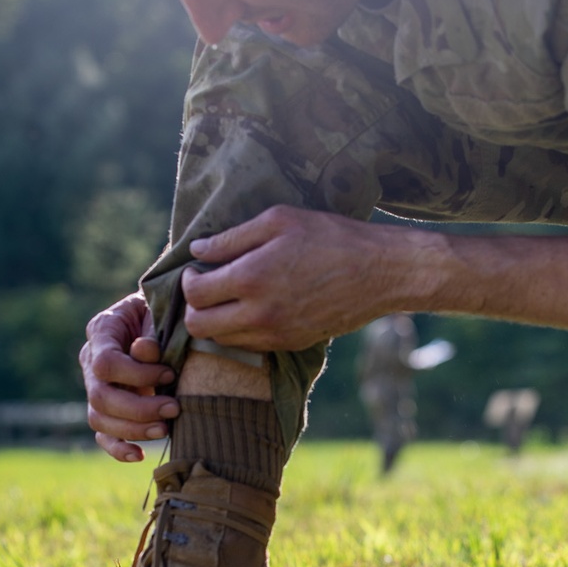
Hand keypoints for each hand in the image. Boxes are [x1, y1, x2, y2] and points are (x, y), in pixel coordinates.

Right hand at [79, 292, 178, 460]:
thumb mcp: (160, 310)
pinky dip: (118, 449)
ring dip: (134, 430)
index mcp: (102, 330)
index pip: (106, 363)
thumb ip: (153, 330)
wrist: (162, 315)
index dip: (137, 375)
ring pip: (98, 419)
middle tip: (174, 408)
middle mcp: (90, 360)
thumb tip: (144, 351)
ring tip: (165, 429)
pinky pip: (102, 435)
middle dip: (139, 409)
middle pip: (100, 397)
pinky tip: (139, 455)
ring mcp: (94, 386)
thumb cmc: (164, 310)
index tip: (169, 375)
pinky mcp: (105, 408)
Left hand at [182, 206, 396, 350]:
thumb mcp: (280, 220)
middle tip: (206, 287)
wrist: (380, 272)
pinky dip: (240, 330)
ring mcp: (276, 334)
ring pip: (221, 341)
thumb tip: (197, 250)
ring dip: (216, 320)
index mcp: (251, 277)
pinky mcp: (291, 344)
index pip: (194, 294)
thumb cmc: (331, 236)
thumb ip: (232, 237)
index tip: (197, 268)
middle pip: (199, 327)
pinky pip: (248, 346)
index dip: (187, 281)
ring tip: (230, 297)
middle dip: (194, 307)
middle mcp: (259, 313)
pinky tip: (253, 308)